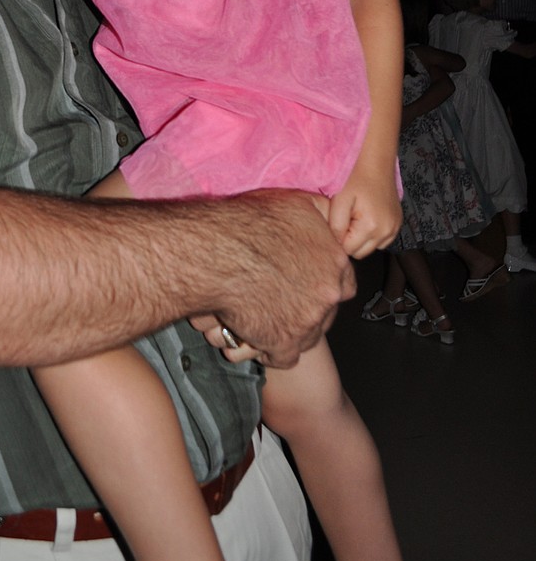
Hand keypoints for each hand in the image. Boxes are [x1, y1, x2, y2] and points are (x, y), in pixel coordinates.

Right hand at [189, 189, 354, 369]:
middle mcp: (327, 294)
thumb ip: (324, 214)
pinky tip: (257, 339)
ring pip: (307, 336)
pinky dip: (270, 351)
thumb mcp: (297, 202)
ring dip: (290, 330)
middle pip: (326, 311)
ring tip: (267, 319)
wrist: (216, 252)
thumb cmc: (250, 223)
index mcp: (335, 261)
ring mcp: (307, 321)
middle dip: (306, 308)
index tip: (307, 282)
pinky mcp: (283, 343)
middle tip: (281, 300)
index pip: (344, 282)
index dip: (323, 282)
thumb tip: (334, 218)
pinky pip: (284, 358)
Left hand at [328, 164, 400, 259]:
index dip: (339, 237)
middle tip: (346, 217)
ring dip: (361, 238)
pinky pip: (381, 240)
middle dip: (350, 239)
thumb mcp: (339, 200)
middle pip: (360, 253)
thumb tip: (336, 244)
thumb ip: (335, 226)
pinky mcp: (398, 223)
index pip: (348, 250)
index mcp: (372, 227)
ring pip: (371, 247)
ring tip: (356, 215)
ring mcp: (395, 228)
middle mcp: (387, 231)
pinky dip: (372, 233)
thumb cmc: (355, 177)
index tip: (338, 220)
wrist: (376, 160)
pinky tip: (366, 216)